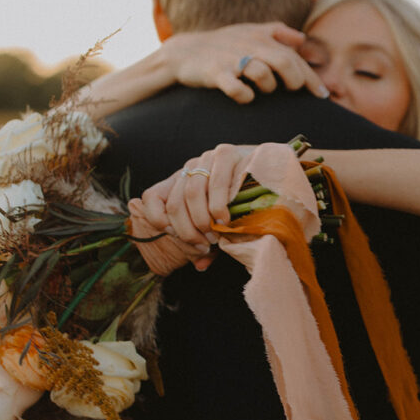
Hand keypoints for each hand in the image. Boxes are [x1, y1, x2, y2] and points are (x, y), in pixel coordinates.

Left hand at [138, 144, 253, 269]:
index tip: (182, 238)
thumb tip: (199, 265)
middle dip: (188, 232)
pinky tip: (225, 219)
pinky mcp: (225, 153)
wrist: (268, 171)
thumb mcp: (216, 223)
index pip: (151, 198)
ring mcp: (205, 158)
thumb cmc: (239, 202)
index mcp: (178, 182)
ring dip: (203, 221)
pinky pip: (215, 183)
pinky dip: (218, 207)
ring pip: (191, 194)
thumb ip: (206, 242)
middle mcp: (188, 168)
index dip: (160, 221)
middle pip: (173, 204)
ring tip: (216, 235)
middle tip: (205, 244)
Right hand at [163, 23, 329, 103]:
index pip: (294, 56)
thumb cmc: (223, 44)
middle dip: (295, 80)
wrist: (184, 52)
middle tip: (294, 90)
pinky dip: (245, 95)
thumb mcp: (249, 32)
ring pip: (262, 74)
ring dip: (268, 86)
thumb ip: (277, 32)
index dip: (311, 77)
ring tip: (263, 89)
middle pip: (283, 62)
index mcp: (260, 37)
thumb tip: (302, 39)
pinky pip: (236, 88)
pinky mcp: (215, 74)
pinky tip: (245, 96)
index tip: (323, 95)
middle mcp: (248, 46)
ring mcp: (231, 60)